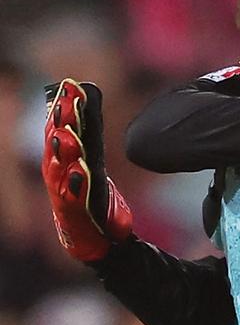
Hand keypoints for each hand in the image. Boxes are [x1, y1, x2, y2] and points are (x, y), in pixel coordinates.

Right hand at [41, 79, 131, 261]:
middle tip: (66, 100)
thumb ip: (89, 134)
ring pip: (59, 168)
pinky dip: (76, 183)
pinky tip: (80, 169)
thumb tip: (91, 97)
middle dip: (60, 122)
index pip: (62, 128)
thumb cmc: (92, 198)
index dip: (63, 107)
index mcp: (65, 159)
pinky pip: (73, 197)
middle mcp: (59, 173)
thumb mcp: (92, 161)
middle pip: (57, 143)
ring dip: (63, 150)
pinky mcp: (73, 213)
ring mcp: (63, 193)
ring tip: (67, 133)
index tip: (70, 86)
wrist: (95, 238)